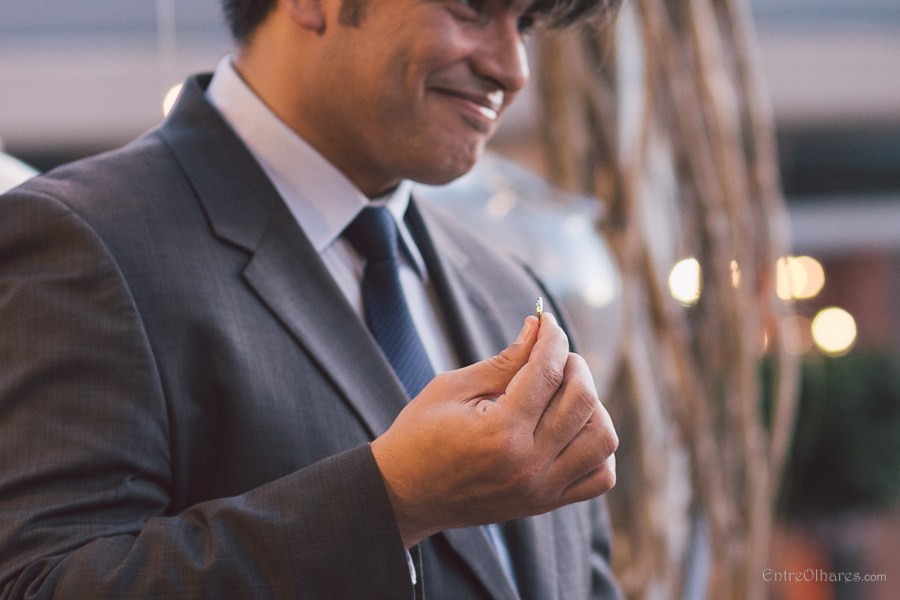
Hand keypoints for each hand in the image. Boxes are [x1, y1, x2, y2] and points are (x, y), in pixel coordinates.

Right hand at [371, 313, 617, 547]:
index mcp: (500, 433)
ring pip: (602, 438)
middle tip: (552, 355)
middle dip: (573, 364)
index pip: (547, 373)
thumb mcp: (452, 388)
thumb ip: (503, 361)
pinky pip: (600, 476)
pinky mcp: (545, 503)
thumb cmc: (419, 436)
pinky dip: (598, 447)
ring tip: (565, 392)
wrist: (404, 496)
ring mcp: (541, 489)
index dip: (552, 339)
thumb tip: (537, 328)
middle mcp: (528, 464)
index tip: (547, 322)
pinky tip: (573, 428)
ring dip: (592, 405)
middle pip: (583, 400)